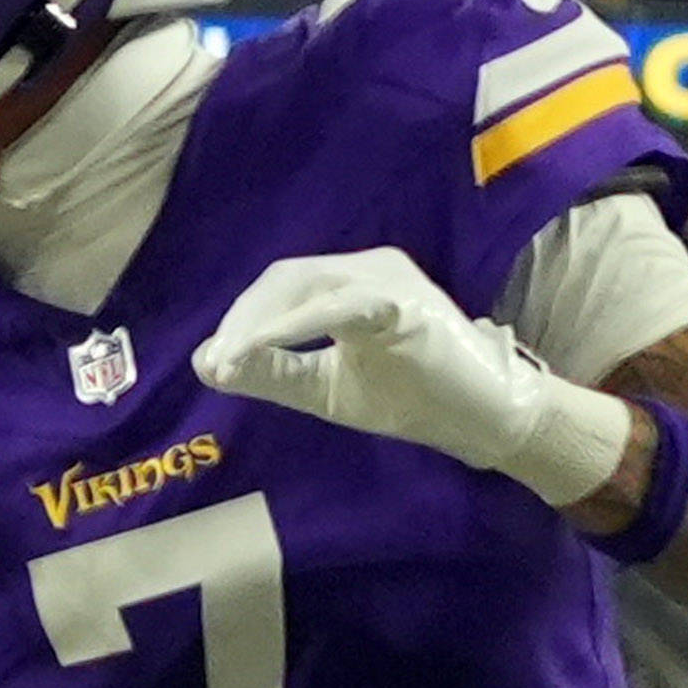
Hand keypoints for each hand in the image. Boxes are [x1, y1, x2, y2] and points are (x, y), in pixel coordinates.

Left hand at [189, 247, 635, 508]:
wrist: (481, 420)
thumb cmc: (411, 398)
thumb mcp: (321, 388)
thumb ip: (270, 372)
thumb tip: (205, 363)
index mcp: (350, 281)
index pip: (281, 284)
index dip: (242, 318)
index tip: (215, 363)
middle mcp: (370, 268)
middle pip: (286, 277)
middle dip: (243, 318)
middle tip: (218, 363)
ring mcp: (390, 280)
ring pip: (306, 286)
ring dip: (260, 323)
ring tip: (232, 361)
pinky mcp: (406, 304)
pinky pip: (338, 307)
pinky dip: (294, 325)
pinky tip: (263, 348)